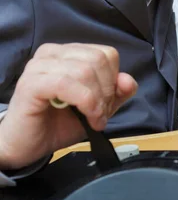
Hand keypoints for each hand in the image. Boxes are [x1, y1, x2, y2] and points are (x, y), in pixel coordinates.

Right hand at [0, 43, 136, 168]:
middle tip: (100, 114)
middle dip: (107, 91)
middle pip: (98, 60)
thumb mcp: (96, 109)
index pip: (106, 54)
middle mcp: (52, 54)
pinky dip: (85, 103)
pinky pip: (67, 83)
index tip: (107, 104)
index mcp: (68, 53)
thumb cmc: (57, 124)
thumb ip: (116, 94)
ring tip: (92, 119)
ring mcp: (40, 66)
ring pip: (85, 71)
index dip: (113, 80)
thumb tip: (128, 81)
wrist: (27, 146)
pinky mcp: (31, 83)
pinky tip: (86, 118)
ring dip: (97, 101)